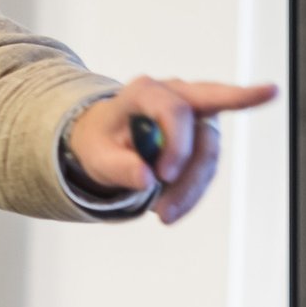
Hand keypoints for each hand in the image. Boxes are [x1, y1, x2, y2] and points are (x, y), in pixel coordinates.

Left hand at [67, 76, 277, 223]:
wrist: (107, 139)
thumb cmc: (102, 141)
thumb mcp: (96, 155)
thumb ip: (118, 166)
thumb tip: (147, 179)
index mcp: (146, 92)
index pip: (176, 110)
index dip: (177, 145)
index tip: (164, 177)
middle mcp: (178, 94)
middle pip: (208, 123)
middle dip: (198, 169)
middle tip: (168, 210)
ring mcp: (195, 114)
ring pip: (209, 152)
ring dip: (191, 188)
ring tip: (164, 214)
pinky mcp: (203, 135)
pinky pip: (207, 166)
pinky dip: (193, 191)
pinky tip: (173, 207)